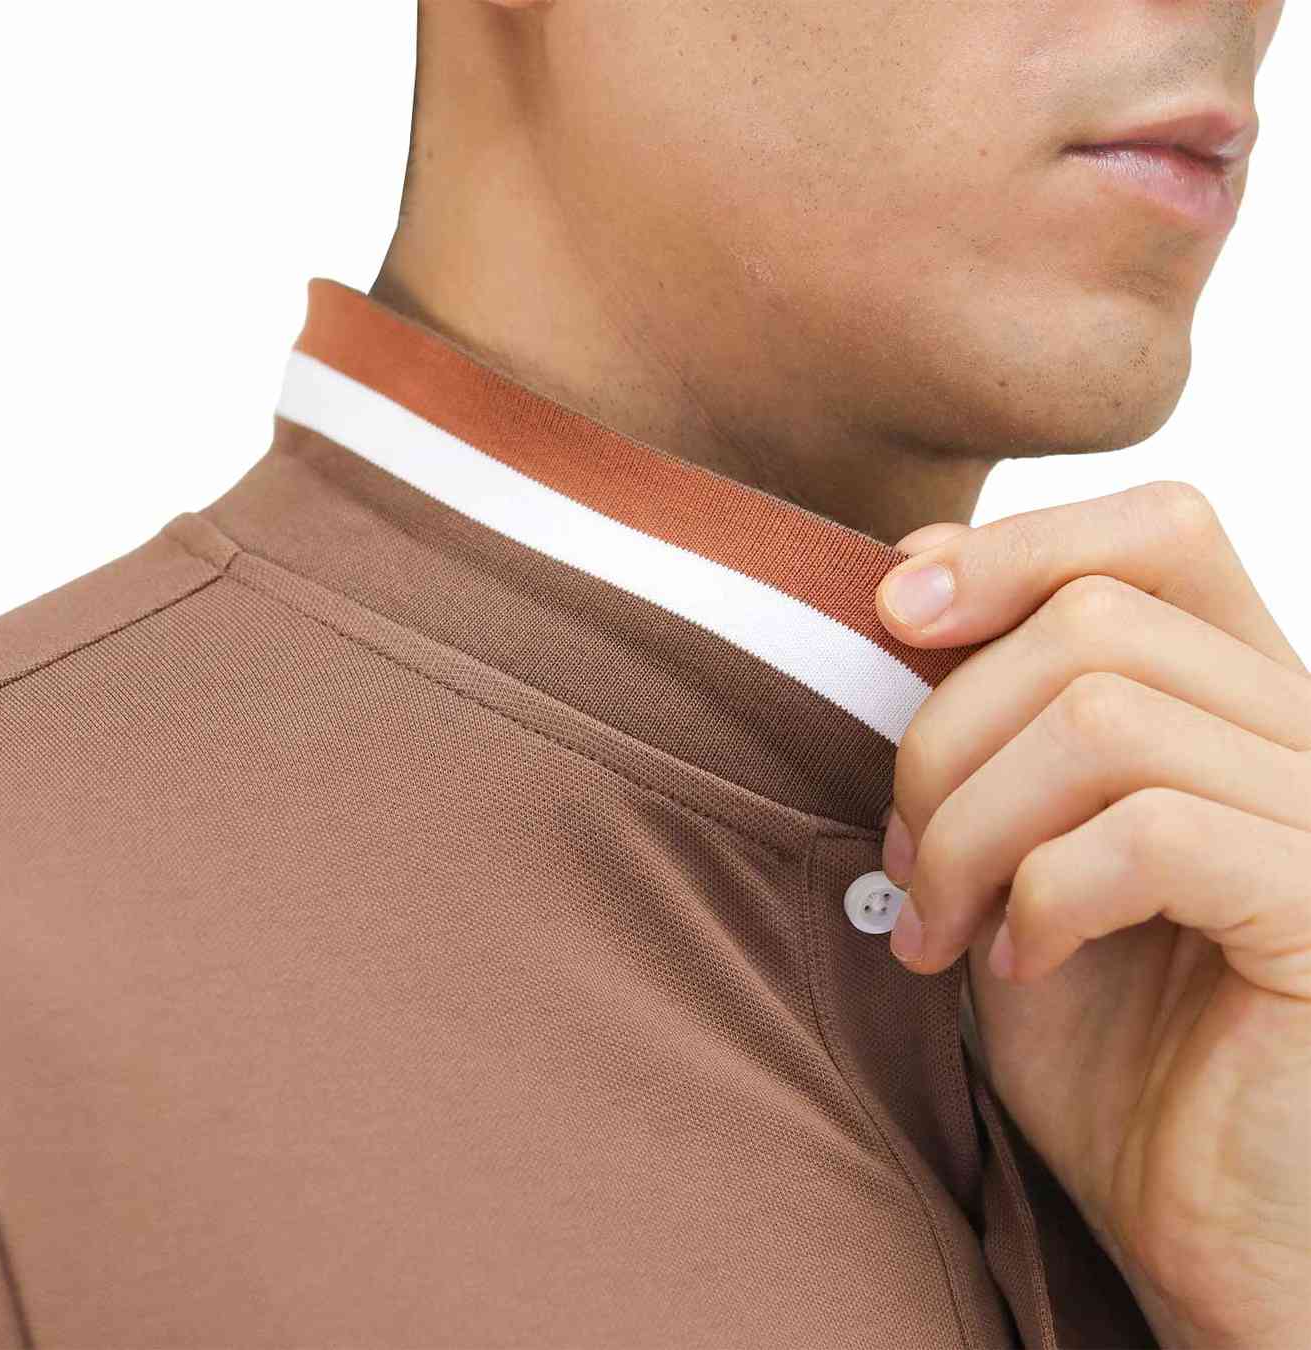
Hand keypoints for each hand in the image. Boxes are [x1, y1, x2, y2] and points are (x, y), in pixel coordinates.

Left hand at [872, 481, 1310, 1348]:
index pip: (1159, 531)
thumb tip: (909, 575)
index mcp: (1237, 700)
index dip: (1015, 547)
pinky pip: (1154, 833)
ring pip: (1102, 718)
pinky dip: (1044, 895)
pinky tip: (1020, 965)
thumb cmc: (1102, 1041)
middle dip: (945, 738)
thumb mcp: (1014, 851)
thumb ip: (987, 721)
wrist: (1204, 1228)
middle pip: (1093, 620)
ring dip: (970, 829)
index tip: (895, 616)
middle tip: (904, 859)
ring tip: (941, 926)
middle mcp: (1308, 734)